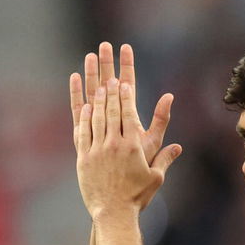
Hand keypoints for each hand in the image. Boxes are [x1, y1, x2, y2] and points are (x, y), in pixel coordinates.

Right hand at [70, 42, 175, 170]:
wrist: (117, 200)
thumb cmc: (136, 177)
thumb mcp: (150, 145)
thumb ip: (160, 122)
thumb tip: (171, 96)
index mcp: (128, 121)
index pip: (129, 86)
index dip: (127, 66)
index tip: (125, 47)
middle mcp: (112, 121)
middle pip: (110, 86)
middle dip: (107, 64)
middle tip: (104, 44)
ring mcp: (98, 127)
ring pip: (94, 95)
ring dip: (92, 74)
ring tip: (89, 55)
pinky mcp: (85, 136)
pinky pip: (79, 112)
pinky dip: (77, 94)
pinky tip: (74, 77)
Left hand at [75, 77, 181, 216]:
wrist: (113, 213)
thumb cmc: (137, 196)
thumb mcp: (156, 176)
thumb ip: (165, 157)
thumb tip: (178, 146)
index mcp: (133, 146)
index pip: (128, 114)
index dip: (125, 96)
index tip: (124, 82)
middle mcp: (114, 145)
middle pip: (111, 112)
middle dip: (111, 91)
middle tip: (110, 76)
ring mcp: (97, 151)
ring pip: (96, 119)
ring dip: (97, 100)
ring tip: (98, 86)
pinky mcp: (84, 159)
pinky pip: (83, 133)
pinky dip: (84, 119)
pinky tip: (85, 107)